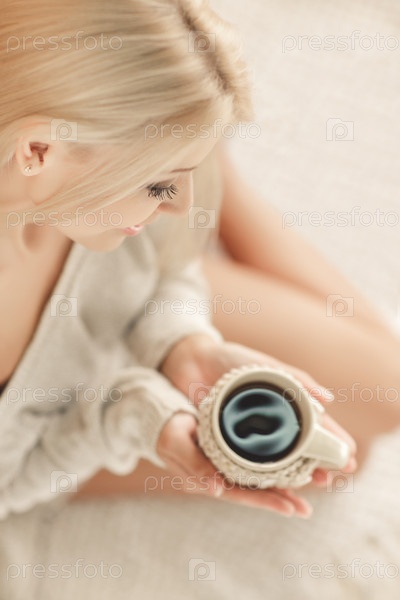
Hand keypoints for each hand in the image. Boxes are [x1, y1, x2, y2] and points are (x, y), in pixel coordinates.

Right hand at [156, 411, 314, 517]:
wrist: (158, 419)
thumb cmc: (167, 429)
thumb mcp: (176, 442)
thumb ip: (195, 464)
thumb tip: (218, 488)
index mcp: (205, 480)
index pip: (240, 495)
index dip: (265, 501)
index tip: (290, 507)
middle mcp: (216, 479)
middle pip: (252, 494)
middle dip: (279, 501)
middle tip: (306, 509)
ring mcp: (221, 470)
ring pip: (255, 484)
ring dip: (279, 490)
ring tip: (304, 500)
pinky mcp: (225, 458)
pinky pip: (251, 469)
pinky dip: (269, 474)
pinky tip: (287, 476)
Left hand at [160, 334, 356, 491]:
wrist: (190, 360)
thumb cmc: (229, 359)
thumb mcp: (264, 366)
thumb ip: (295, 380)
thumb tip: (328, 401)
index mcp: (281, 405)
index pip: (312, 427)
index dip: (331, 441)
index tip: (349, 456)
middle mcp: (267, 424)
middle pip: (297, 450)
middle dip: (317, 464)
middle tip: (333, 477)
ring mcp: (246, 436)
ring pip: (275, 463)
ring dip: (293, 477)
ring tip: (310, 488)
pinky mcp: (224, 445)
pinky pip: (244, 466)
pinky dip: (259, 479)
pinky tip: (272, 490)